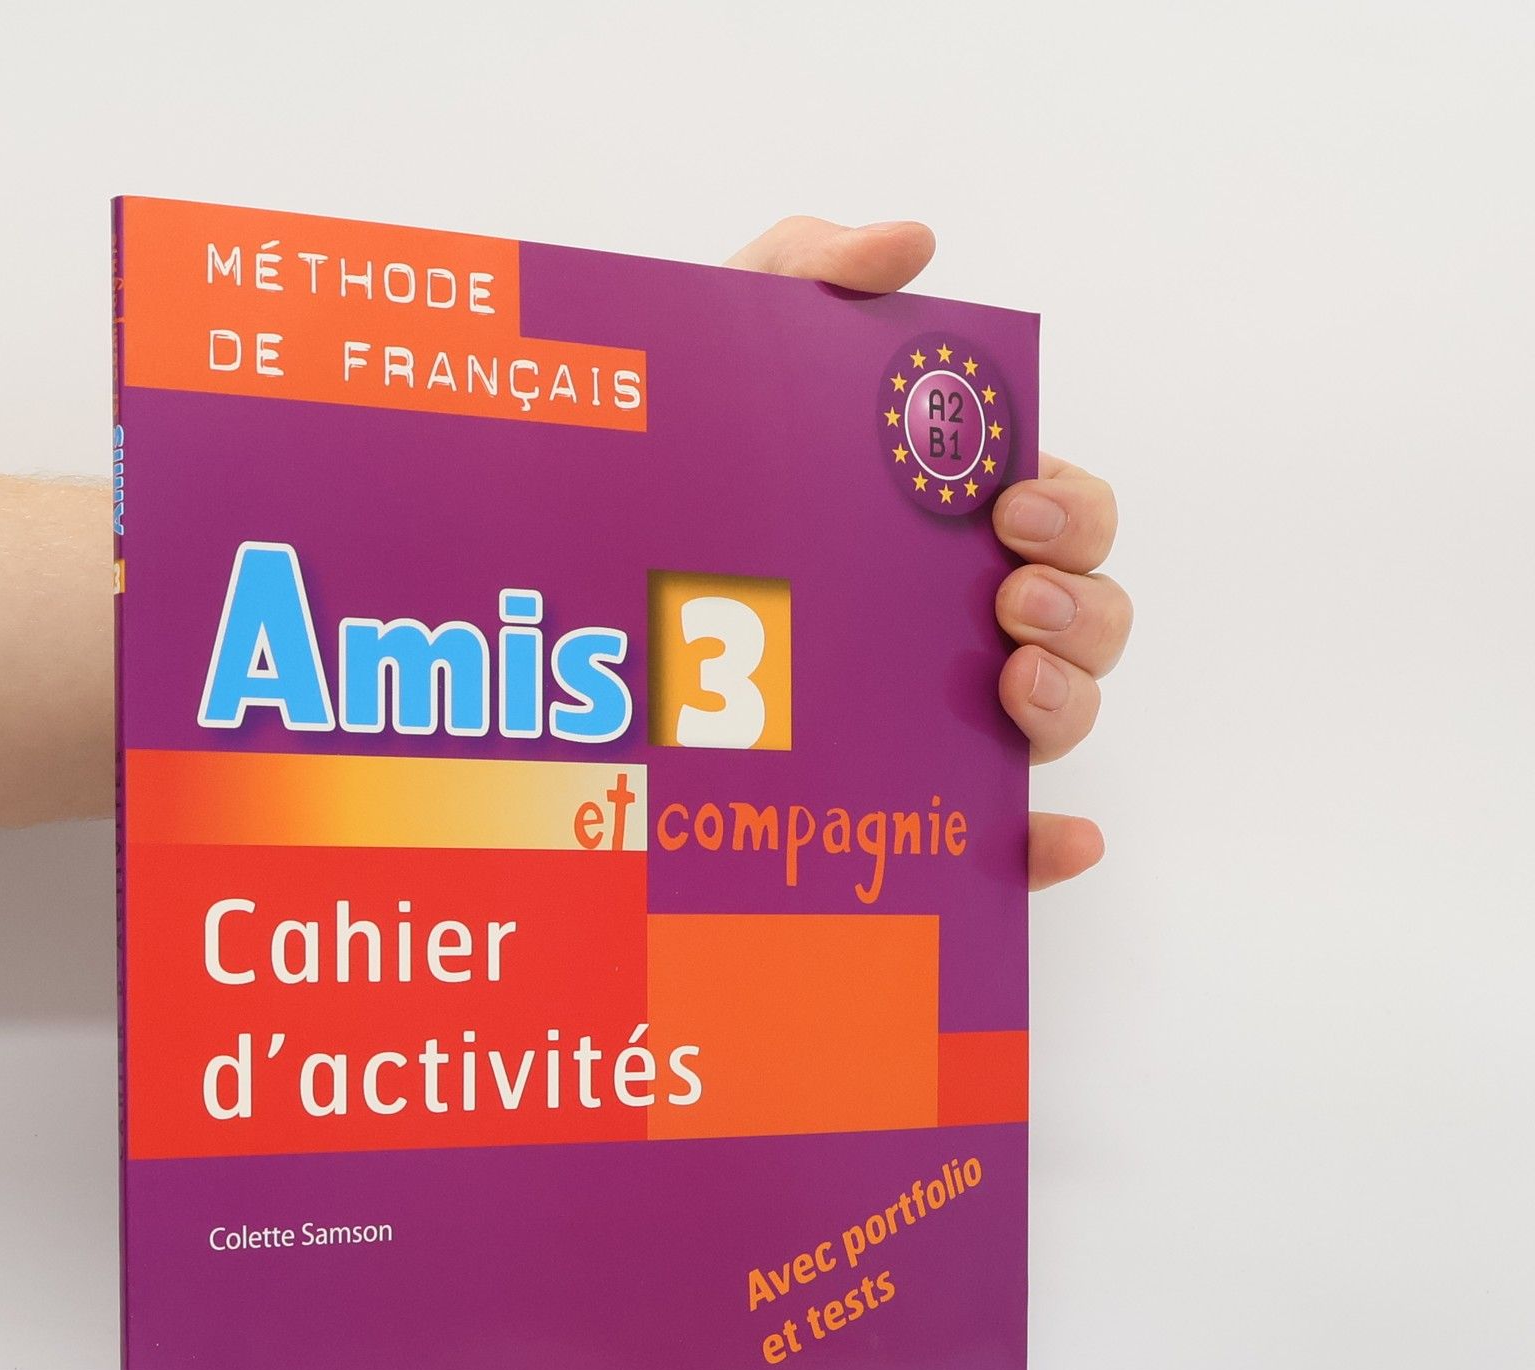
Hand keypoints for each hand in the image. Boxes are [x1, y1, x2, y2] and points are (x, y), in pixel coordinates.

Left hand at [727, 217, 1124, 887]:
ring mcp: (936, 724)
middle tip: (1009, 583)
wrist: (559, 610)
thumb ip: (802, 275)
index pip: (1060, 516)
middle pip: (1086, 618)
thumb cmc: (670, 482)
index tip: (1007, 496)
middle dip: (1080, 597)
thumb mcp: (717, 359)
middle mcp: (957, 626)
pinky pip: (995, 850)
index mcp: (939, 531)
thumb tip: (914, 243)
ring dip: (1067, 700)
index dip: (1069, 508)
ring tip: (1009, 675)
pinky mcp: (906, 815)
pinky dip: (1042, 849)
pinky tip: (1063, 842)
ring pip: (1057, 722)